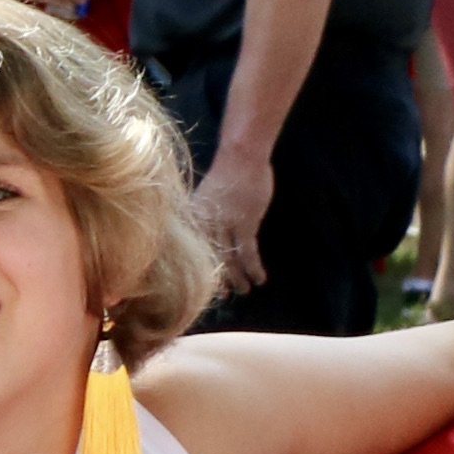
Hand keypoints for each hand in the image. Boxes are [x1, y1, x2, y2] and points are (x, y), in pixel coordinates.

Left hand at [192, 151, 271, 290]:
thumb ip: (203, 217)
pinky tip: (260, 278)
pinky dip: (254, 267)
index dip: (198, 269)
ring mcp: (224, 224)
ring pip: (229, 259)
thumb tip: (203, 235)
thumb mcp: (205, 196)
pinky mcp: (244, 223)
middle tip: (223, 296)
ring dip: (238, 278)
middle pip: (209, 258)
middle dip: (218, 279)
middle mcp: (204, 224)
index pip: (193, 250)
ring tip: (245, 291)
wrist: (241, 156)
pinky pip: (248, 252)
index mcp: (193, 217)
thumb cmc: (225, 172)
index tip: (202, 285)